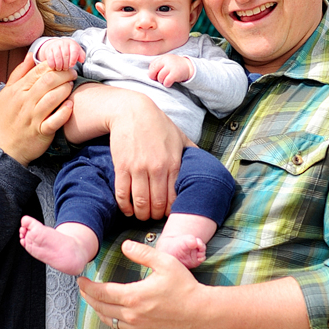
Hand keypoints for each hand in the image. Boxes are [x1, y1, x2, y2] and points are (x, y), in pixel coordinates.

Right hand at [0, 54, 73, 165]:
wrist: (3, 148)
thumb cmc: (6, 119)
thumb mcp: (7, 93)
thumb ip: (19, 73)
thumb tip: (31, 56)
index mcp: (18, 91)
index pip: (38, 71)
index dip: (54, 64)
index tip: (63, 64)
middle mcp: (25, 102)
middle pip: (48, 81)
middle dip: (64, 74)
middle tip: (72, 73)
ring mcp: (33, 117)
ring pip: (53, 98)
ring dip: (66, 89)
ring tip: (72, 86)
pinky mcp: (41, 132)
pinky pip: (55, 121)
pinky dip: (64, 112)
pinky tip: (70, 106)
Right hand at [36, 38, 86, 69]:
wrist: (55, 45)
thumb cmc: (67, 50)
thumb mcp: (75, 51)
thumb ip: (81, 55)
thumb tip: (82, 60)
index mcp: (72, 43)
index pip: (74, 50)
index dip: (73, 59)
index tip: (72, 65)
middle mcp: (63, 43)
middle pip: (66, 55)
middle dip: (66, 64)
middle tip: (65, 69)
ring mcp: (55, 46)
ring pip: (58, 56)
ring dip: (59, 65)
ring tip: (60, 69)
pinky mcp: (48, 50)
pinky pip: (50, 58)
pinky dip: (52, 64)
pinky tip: (54, 67)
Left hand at [79, 241, 310, 328]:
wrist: (200, 312)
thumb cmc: (184, 285)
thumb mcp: (164, 262)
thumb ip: (141, 253)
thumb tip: (124, 245)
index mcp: (134, 296)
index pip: (101, 292)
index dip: (88, 286)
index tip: (81, 280)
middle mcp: (132, 315)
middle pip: (100, 307)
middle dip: (88, 297)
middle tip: (83, 288)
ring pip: (108, 320)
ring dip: (98, 310)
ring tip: (93, 299)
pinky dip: (110, 322)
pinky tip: (110, 314)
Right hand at [106, 94, 189, 219]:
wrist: (132, 111)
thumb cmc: (158, 125)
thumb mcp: (180, 137)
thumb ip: (192, 153)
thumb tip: (205, 166)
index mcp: (173, 163)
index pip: (174, 198)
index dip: (170, 211)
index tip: (167, 213)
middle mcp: (157, 168)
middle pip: (157, 204)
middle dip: (155, 215)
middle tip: (153, 216)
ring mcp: (138, 168)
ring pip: (140, 202)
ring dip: (141, 214)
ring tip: (141, 215)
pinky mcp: (122, 167)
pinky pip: (122, 194)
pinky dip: (125, 207)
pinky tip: (127, 210)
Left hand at [148, 53, 194, 87]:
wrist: (189, 66)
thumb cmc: (174, 66)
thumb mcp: (166, 62)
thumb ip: (157, 65)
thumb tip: (149, 75)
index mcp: (162, 58)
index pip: (151, 66)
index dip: (152, 73)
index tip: (155, 76)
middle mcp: (166, 61)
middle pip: (153, 72)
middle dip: (154, 78)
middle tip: (159, 79)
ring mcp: (171, 66)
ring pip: (160, 77)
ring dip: (161, 81)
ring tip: (166, 80)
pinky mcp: (175, 73)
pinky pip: (166, 81)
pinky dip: (166, 84)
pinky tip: (170, 83)